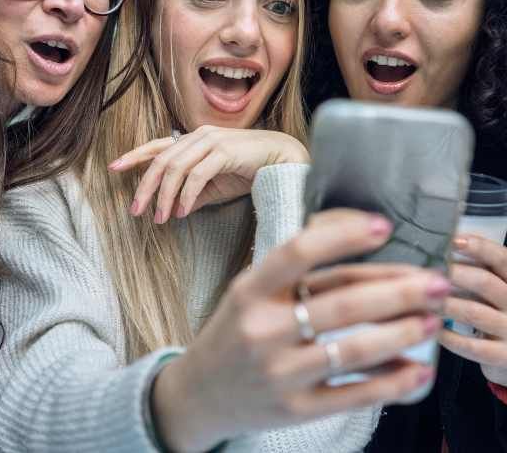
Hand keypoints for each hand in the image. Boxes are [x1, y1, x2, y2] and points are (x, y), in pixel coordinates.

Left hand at [109, 126, 308, 223]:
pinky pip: (197, 176)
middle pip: (160, 161)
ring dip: (164, 196)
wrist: (283, 160)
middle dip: (145, 186)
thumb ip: (193, 194)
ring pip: (175, 169)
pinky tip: (181, 211)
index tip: (114, 168)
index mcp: (193, 140)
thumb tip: (172, 210)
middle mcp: (198, 136)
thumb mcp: (214, 185)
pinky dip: (186, 196)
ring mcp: (210, 141)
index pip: (157, 146)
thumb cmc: (248, 170)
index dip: (134, 156)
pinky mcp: (224, 151)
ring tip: (158, 218)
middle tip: (135, 210)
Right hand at [152, 209, 447, 451]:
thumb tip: (360, 244)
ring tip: (431, 321)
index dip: (343, 237)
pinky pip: (353, 394)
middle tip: (436, 282)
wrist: (200, 394)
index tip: (383, 227)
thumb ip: (294, 275)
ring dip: (402, 333)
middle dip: (399, 291)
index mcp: (248, 292)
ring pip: (353, 349)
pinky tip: (417, 370)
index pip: (297, 254)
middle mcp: (261, 330)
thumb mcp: (249, 295)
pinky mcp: (294, 409)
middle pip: (341, 304)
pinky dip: (392, 382)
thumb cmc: (236, 334)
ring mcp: (278, 372)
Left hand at [439, 234, 506, 384]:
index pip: (502, 259)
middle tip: (426, 271)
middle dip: (453, 274)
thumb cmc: (497, 316)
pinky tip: (431, 329)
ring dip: (443, 303)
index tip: (452, 241)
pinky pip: (472, 346)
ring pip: (474, 311)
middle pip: (485, 282)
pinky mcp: (503, 356)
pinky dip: (448, 336)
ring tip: (420, 298)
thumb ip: (478, 270)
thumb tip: (444, 245)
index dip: (479, 248)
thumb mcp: (494, 290)